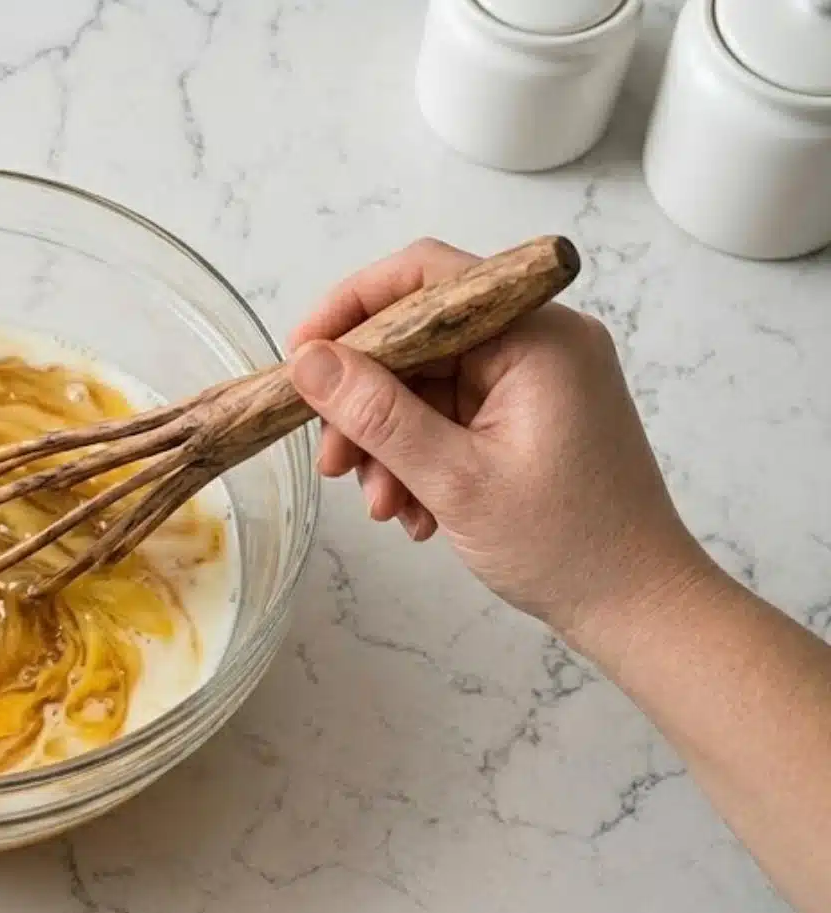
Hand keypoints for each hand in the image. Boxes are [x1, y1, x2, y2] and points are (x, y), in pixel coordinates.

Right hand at [285, 238, 710, 644]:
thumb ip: (376, 414)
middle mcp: (541, 342)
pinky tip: (414, 510)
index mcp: (538, 336)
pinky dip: (418, 457)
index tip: (302, 355)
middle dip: (365, 400)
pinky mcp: (528, 415)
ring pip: (426, 384)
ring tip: (382, 505)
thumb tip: (308, 360)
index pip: (427, 278)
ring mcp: (535, 380)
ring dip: (387, 441)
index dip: (352, 307)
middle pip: (419, 338)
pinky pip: (448, 415)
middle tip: (333, 458)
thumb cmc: (568, 545)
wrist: (637, 606)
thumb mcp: (454, 479)